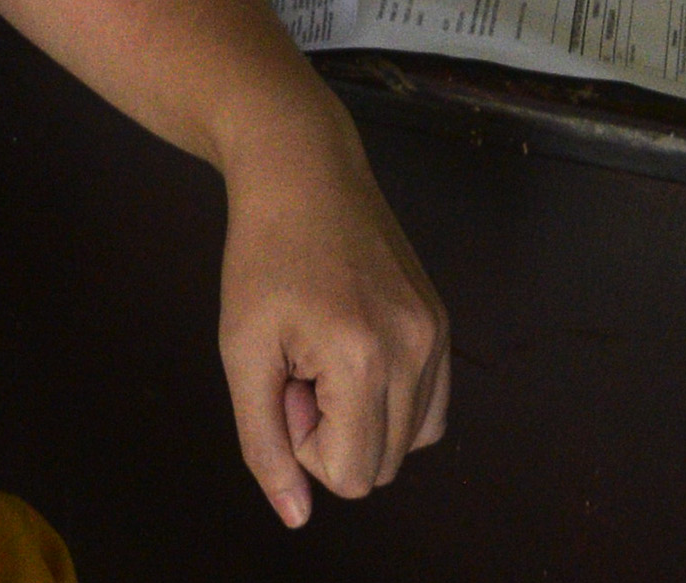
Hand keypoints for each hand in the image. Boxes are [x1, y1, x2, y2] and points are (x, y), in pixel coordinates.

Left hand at [217, 113, 450, 526]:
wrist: (303, 169)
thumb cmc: (261, 256)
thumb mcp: (242, 351)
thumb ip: (264, 441)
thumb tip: (296, 516)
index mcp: (363, 358)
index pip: (352, 476)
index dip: (304, 445)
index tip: (284, 380)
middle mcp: (416, 350)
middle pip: (384, 467)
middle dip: (333, 433)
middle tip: (300, 362)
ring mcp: (438, 335)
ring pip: (411, 442)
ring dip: (362, 417)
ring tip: (324, 352)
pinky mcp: (444, 322)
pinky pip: (431, 407)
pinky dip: (392, 401)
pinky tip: (352, 350)